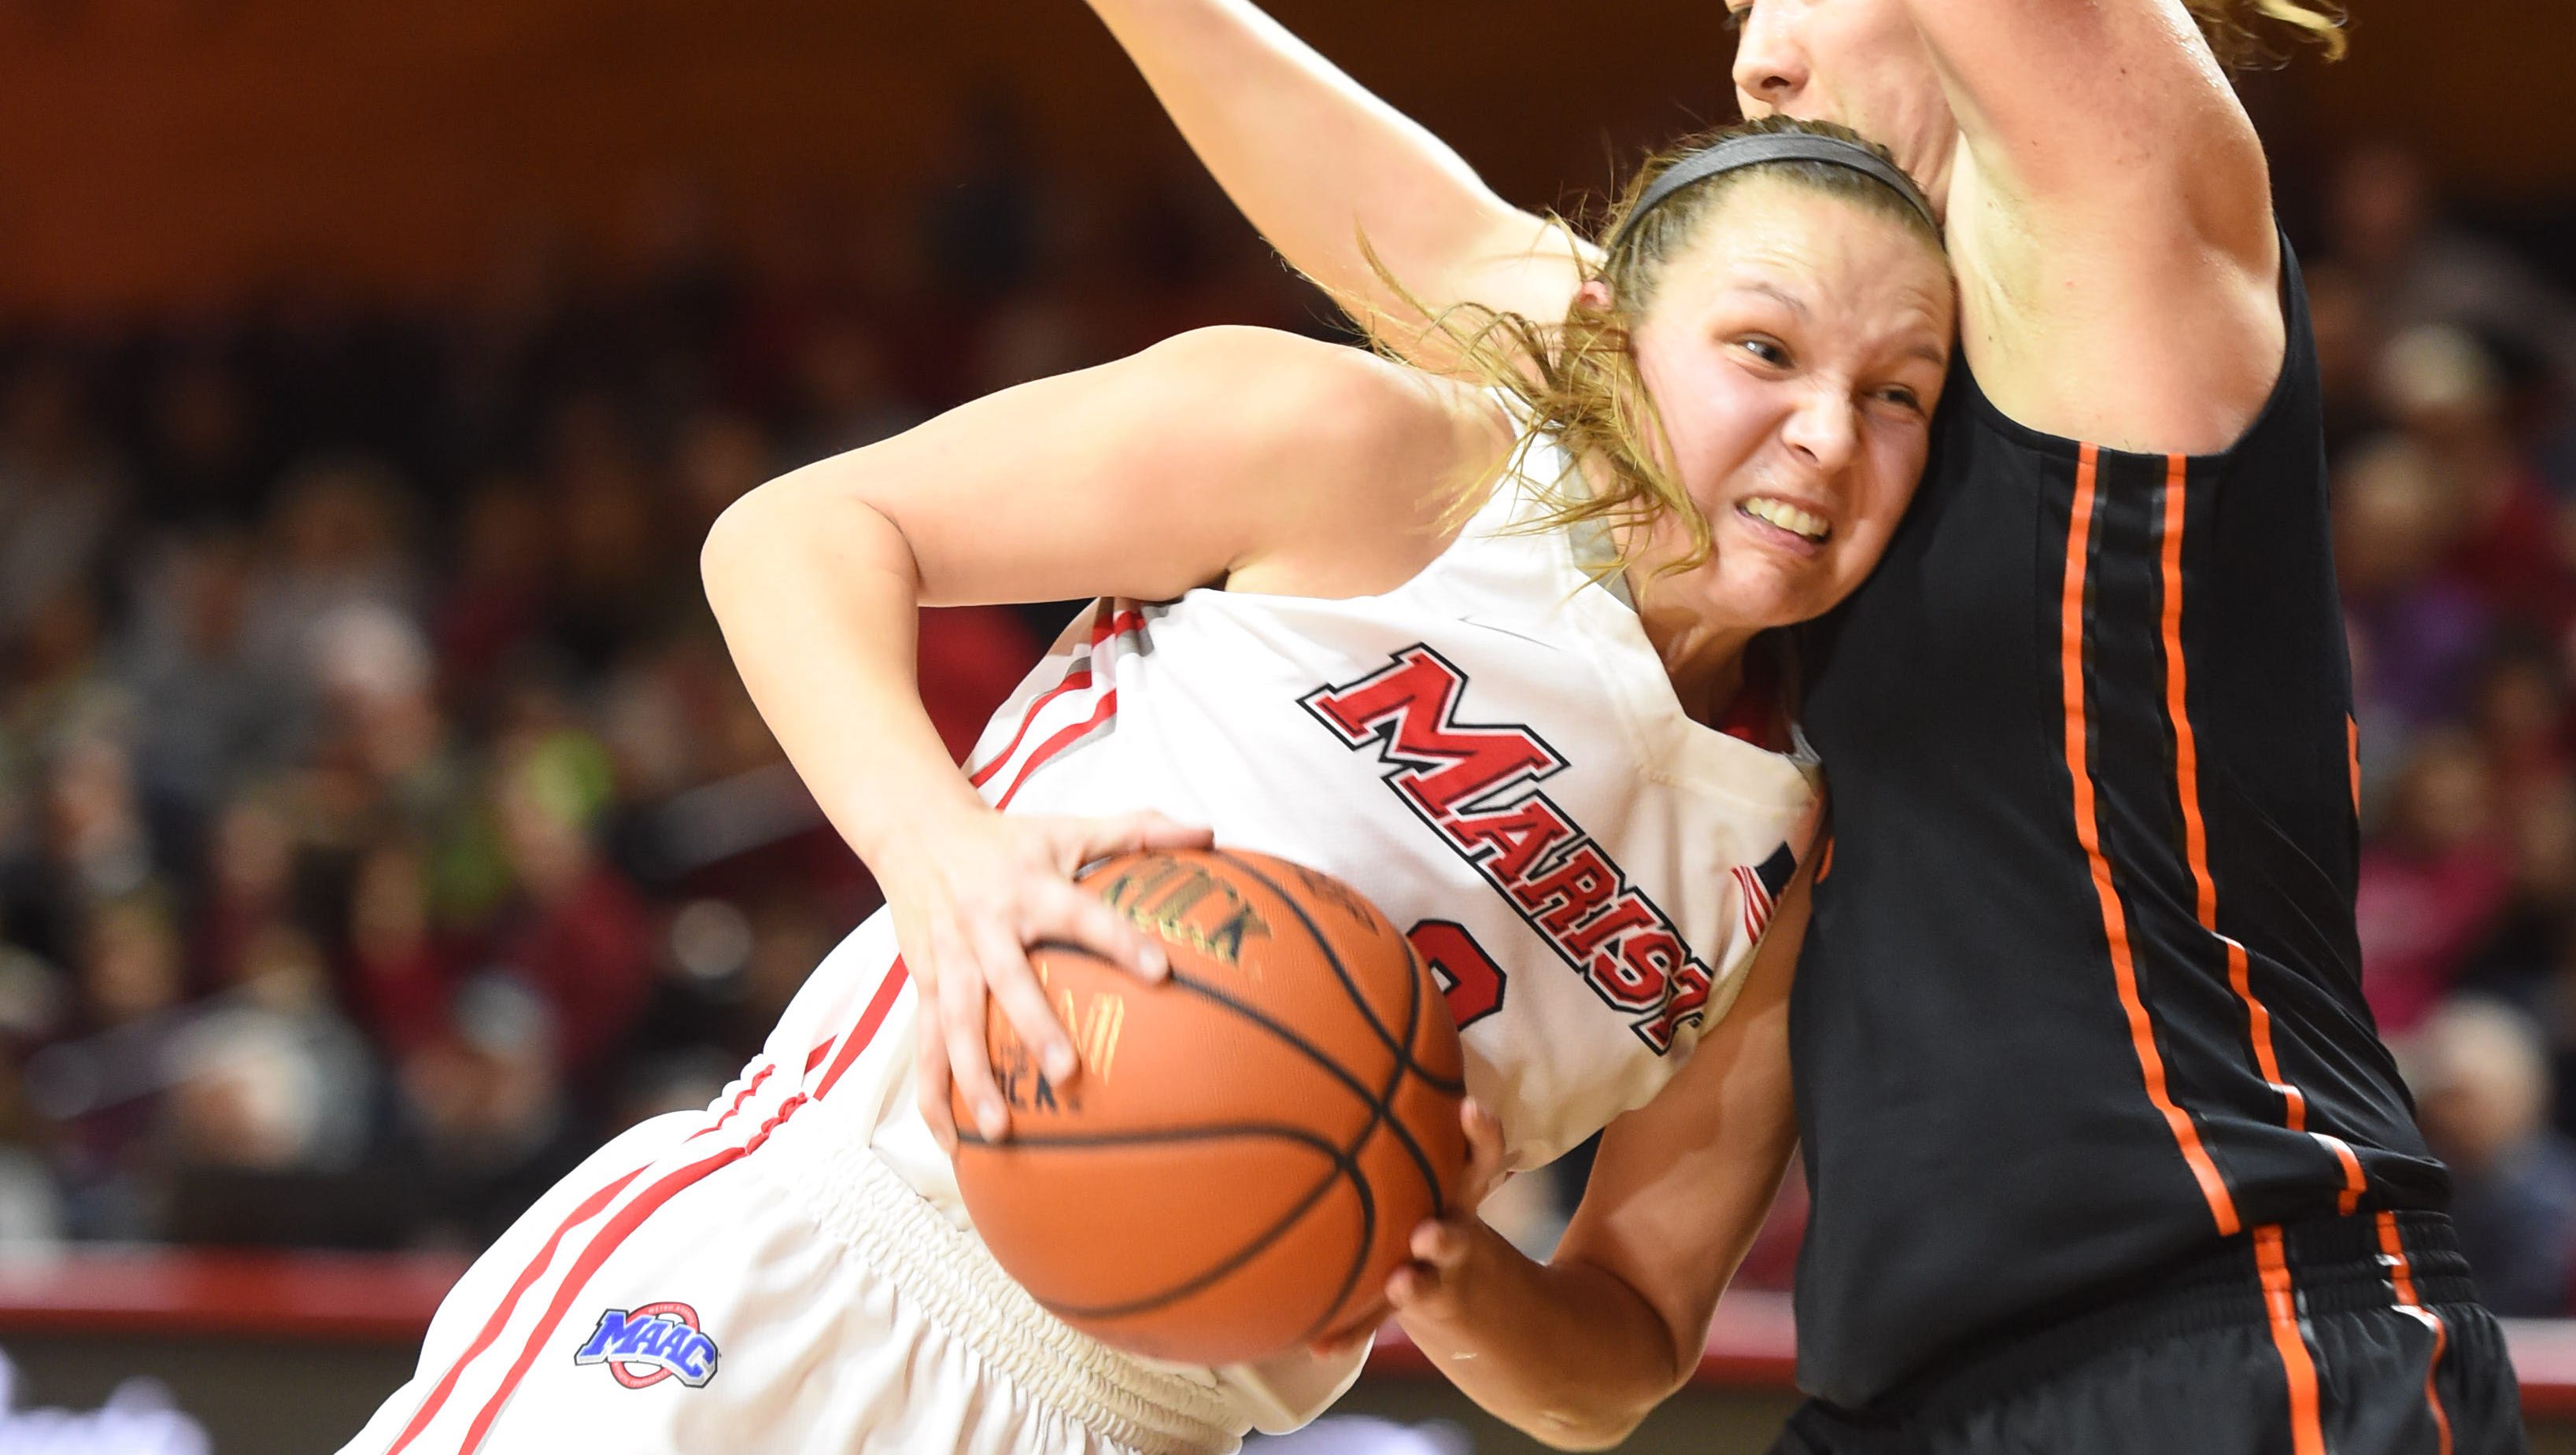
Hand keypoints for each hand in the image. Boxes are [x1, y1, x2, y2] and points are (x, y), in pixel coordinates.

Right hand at [881, 806, 1213, 1148]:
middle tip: (1068, 1074)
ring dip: (974, 1077)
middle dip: (1035, 1027)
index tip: (1160, 972)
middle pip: (1009, 979)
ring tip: (1000, 1131)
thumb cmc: (1008, 838)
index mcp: (1031, 886)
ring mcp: (949, 958)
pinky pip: (924, 1045)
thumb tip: (1209, 832)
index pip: (1082, 914)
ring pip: (956, 1024)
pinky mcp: (924, 983)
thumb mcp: (1070, 827)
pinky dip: (932, 1094)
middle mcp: (987, 924)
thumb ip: (1138, 831)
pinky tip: (950, 1142)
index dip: (1119, 939)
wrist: (917, 831)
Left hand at [1307, 1099, 1507, 1356]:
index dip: (1480, 1134)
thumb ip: (1400, 1105)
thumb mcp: (1432, 1154)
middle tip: (1430, 1231)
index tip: (1471, 1109)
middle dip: (1449, 1233)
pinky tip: (1318, 1346)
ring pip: (1426, 1281)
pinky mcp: (1405, 1302)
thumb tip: (1353, 1018)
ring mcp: (1436, 1272)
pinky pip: (1373, 1320)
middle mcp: (1453, 1227)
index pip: (1479, 1155)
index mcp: (1459, 1187)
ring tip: (1400, 1285)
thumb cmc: (1432, 1188)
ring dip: (1413, 1287)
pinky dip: (1348, 1330)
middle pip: (1460, 1228)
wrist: (1472, 1280)